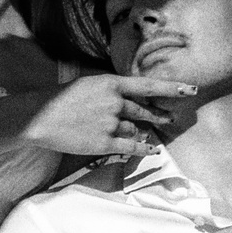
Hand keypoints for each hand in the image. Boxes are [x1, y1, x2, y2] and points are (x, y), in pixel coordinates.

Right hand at [29, 71, 191, 163]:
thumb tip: (132, 99)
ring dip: (141, 131)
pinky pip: (132, 146)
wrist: (40, 117)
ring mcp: (110, 123)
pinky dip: (144, 148)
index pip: (148, 85)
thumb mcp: (89, 84)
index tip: (191, 89)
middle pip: (145, 111)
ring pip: (136, 128)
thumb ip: (112, 90)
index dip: (172, 87)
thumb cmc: (62, 99)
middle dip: (159, 115)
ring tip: (148, 133)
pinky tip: (152, 149)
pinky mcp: (104, 143)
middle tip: (172, 117)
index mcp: (110, 83)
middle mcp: (114, 102)